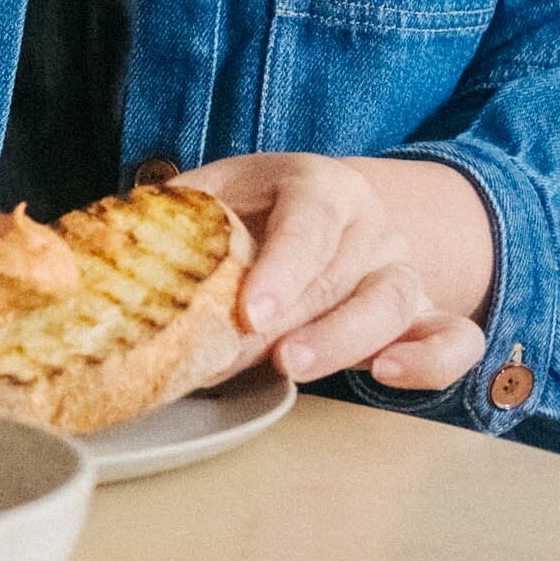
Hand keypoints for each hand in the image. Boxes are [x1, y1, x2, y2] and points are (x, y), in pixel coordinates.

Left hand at [178, 153, 492, 394]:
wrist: (329, 213)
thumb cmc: (257, 210)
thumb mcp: (214, 194)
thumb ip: (174, 220)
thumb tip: (107, 262)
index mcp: (318, 185)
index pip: (309, 219)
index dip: (282, 266)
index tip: (250, 310)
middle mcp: (369, 224)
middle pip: (340, 273)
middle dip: (290, 320)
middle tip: (243, 355)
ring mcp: (400, 270)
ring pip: (393, 303)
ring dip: (344, 340)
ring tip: (295, 366)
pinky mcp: (425, 315)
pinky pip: (452, 338)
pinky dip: (431, 360)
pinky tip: (387, 376)